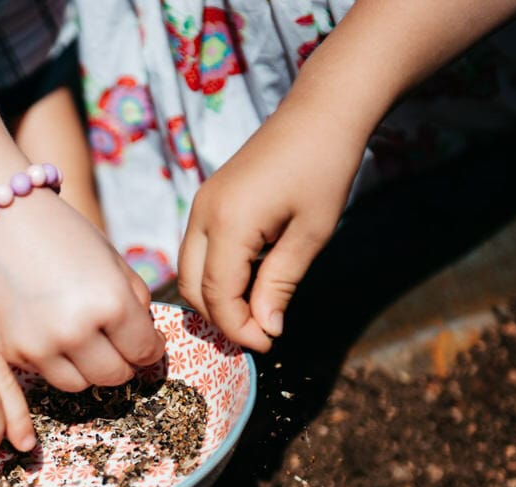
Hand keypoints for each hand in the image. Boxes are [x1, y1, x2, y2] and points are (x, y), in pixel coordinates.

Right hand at [0, 190, 165, 391]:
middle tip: (118, 347)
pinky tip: (50, 331)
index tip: (148, 343)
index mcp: (109, 303)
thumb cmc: (58, 231)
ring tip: (85, 344)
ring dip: (88, 369)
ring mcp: (38, 347)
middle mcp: (74, 332)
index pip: (144, 351)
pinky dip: (53, 360)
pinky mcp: (9, 352)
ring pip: (78, 384)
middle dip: (123, 363)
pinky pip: (43, 372)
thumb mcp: (110, 258)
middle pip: (114, 376)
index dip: (151, 349)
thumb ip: (134, 299)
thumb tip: (146, 338)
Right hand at [177, 101, 365, 351]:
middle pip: (193, 287)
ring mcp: (201, 205)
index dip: (239, 328)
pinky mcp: (208, 201)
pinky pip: (198, 251)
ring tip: (254, 315)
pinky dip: (215, 277)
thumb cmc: (325, 168)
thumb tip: (265, 329)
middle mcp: (203, 215)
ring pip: (190, 271)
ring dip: (216, 299)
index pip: (218, 295)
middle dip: (221, 319)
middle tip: (259, 335)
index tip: (268, 345)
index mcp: (228, 224)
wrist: (320, 112)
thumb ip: (281, 284)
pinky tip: (248, 285)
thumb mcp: (310, 234)